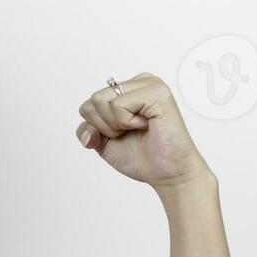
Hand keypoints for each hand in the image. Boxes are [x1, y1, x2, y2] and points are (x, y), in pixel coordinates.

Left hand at [74, 73, 210, 189]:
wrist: (168, 173)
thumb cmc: (142, 157)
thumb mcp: (104, 143)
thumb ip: (88, 131)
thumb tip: (88, 131)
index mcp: (128, 90)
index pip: (89, 105)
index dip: (97, 128)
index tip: (121, 135)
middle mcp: (139, 83)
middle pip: (93, 101)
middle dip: (105, 126)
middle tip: (131, 132)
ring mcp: (149, 85)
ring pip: (101, 100)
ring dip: (116, 125)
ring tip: (139, 128)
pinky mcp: (157, 93)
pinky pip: (118, 105)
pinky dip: (127, 123)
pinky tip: (146, 125)